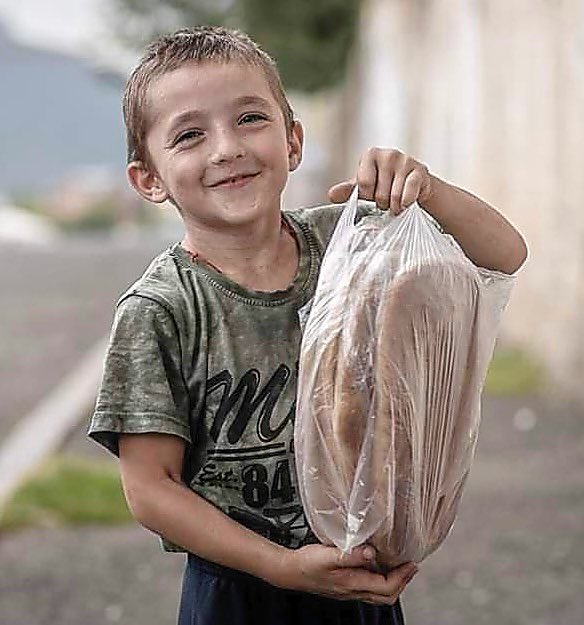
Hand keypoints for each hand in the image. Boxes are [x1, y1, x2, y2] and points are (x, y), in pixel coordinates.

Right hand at [272, 543, 417, 605]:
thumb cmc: (307, 563)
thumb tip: (372, 552)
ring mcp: (349, 590)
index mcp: (352, 583)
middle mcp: (353, 590)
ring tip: (399, 566)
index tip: (412, 563)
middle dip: (402, 582)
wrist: (290, 572)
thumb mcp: (329, 555)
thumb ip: (351, 554)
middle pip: (386, 595)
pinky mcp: (345, 586)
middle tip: (411, 567)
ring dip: (393, 581)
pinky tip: (378, 566)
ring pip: (379, 594)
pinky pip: (369, 588)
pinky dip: (380, 579)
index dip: (402, 576)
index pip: (386, 587)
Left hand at [328, 148, 433, 214]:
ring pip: (394, 196)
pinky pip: (409, 194)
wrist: (413, 183)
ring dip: (394, 207)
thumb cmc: (384, 183)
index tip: (371, 197)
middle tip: (384, 201)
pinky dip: (405, 204)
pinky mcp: (419, 171)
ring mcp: (405, 161)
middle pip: (379, 192)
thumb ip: (347, 190)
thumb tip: (331, 195)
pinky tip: (405, 204)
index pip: (364, 184)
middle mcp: (388, 154)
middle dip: (381, 203)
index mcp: (371, 155)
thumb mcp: (364, 186)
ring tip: (394, 204)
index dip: (367, 196)